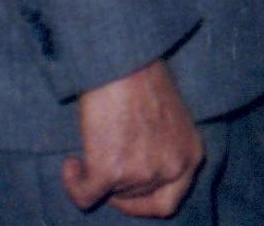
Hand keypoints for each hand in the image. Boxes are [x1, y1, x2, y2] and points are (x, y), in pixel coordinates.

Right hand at [61, 60, 202, 216]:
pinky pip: (84, 196)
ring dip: (96, 178)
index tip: (124, 192)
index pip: (169, 201)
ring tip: (90, 150)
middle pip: (136, 199)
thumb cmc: (143, 79)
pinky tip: (71, 164)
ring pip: (109, 196)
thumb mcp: (171, 119)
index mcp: (191, 155)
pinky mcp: (111, 172)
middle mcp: (172, 167)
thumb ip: (164, 149)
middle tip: (103, 161)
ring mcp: (142, 172)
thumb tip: (138, 173)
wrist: (122, 60)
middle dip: (117, 186)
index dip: (143, 203)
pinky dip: (74, 184)